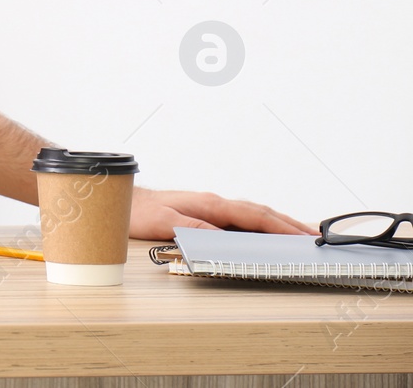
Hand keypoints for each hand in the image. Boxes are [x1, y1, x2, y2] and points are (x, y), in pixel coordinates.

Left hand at [129, 185, 316, 239]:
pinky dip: (261, 224)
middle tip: (315, 236)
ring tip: (301, 234)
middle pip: (260, 213)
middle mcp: (214, 203)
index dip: (281, 226)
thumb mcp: (164, 222)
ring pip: (253, 214)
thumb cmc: (139, 212)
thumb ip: (195, 228)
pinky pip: (241, 218)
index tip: (304, 236)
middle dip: (289, 224)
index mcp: (210, 204)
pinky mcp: (206, 213)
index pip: (254, 216)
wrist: (122, 201)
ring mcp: (212, 207)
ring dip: (278, 223)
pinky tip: (267, 231)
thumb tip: (225, 237)